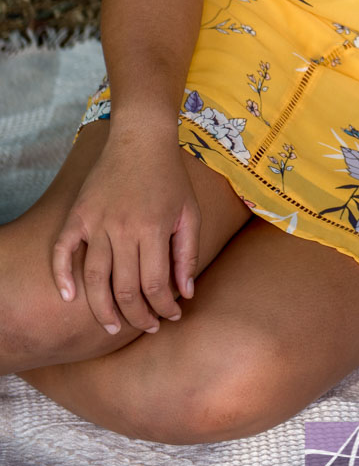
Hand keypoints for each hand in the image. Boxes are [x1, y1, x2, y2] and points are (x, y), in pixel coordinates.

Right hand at [51, 135, 200, 335]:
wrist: (141, 138)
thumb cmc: (170, 177)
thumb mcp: (190, 212)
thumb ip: (188, 254)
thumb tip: (185, 294)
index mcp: (154, 229)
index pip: (155, 285)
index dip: (163, 308)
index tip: (169, 316)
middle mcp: (123, 229)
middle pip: (125, 289)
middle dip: (136, 316)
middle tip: (143, 326)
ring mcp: (97, 222)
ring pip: (95, 278)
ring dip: (102, 309)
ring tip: (112, 327)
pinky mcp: (79, 214)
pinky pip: (63, 250)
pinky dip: (62, 275)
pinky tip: (69, 296)